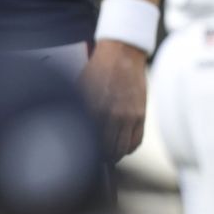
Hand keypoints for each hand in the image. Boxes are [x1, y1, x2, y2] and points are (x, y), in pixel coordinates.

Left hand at [80, 39, 146, 160]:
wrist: (122, 55)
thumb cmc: (98, 69)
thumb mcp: (80, 88)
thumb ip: (79, 108)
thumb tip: (73, 128)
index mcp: (93, 108)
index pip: (88, 140)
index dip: (85, 149)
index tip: (82, 153)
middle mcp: (111, 114)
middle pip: (106, 149)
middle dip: (100, 156)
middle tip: (95, 158)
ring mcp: (128, 116)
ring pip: (121, 149)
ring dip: (114, 155)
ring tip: (107, 156)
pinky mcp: (141, 116)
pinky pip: (136, 141)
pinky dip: (128, 148)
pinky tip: (121, 148)